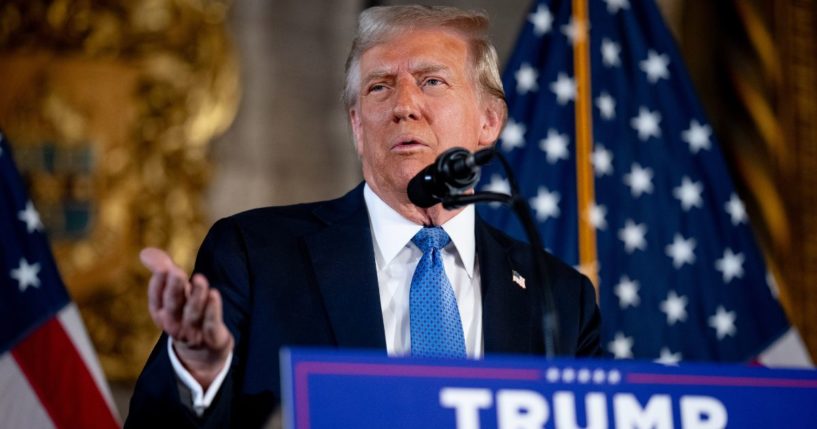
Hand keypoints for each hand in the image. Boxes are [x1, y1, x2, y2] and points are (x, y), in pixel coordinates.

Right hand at [140, 247, 233, 388]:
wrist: (202, 353)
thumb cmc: (185, 315)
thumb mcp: (174, 294)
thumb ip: (163, 271)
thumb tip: (145, 251)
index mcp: (161, 313)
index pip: (156, 298)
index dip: (159, 284)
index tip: (163, 268)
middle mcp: (174, 324)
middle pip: (173, 305)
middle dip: (174, 289)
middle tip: (176, 271)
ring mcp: (192, 332)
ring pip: (193, 314)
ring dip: (196, 296)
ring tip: (200, 279)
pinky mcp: (212, 337)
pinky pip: (211, 324)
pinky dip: (212, 310)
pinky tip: (215, 294)